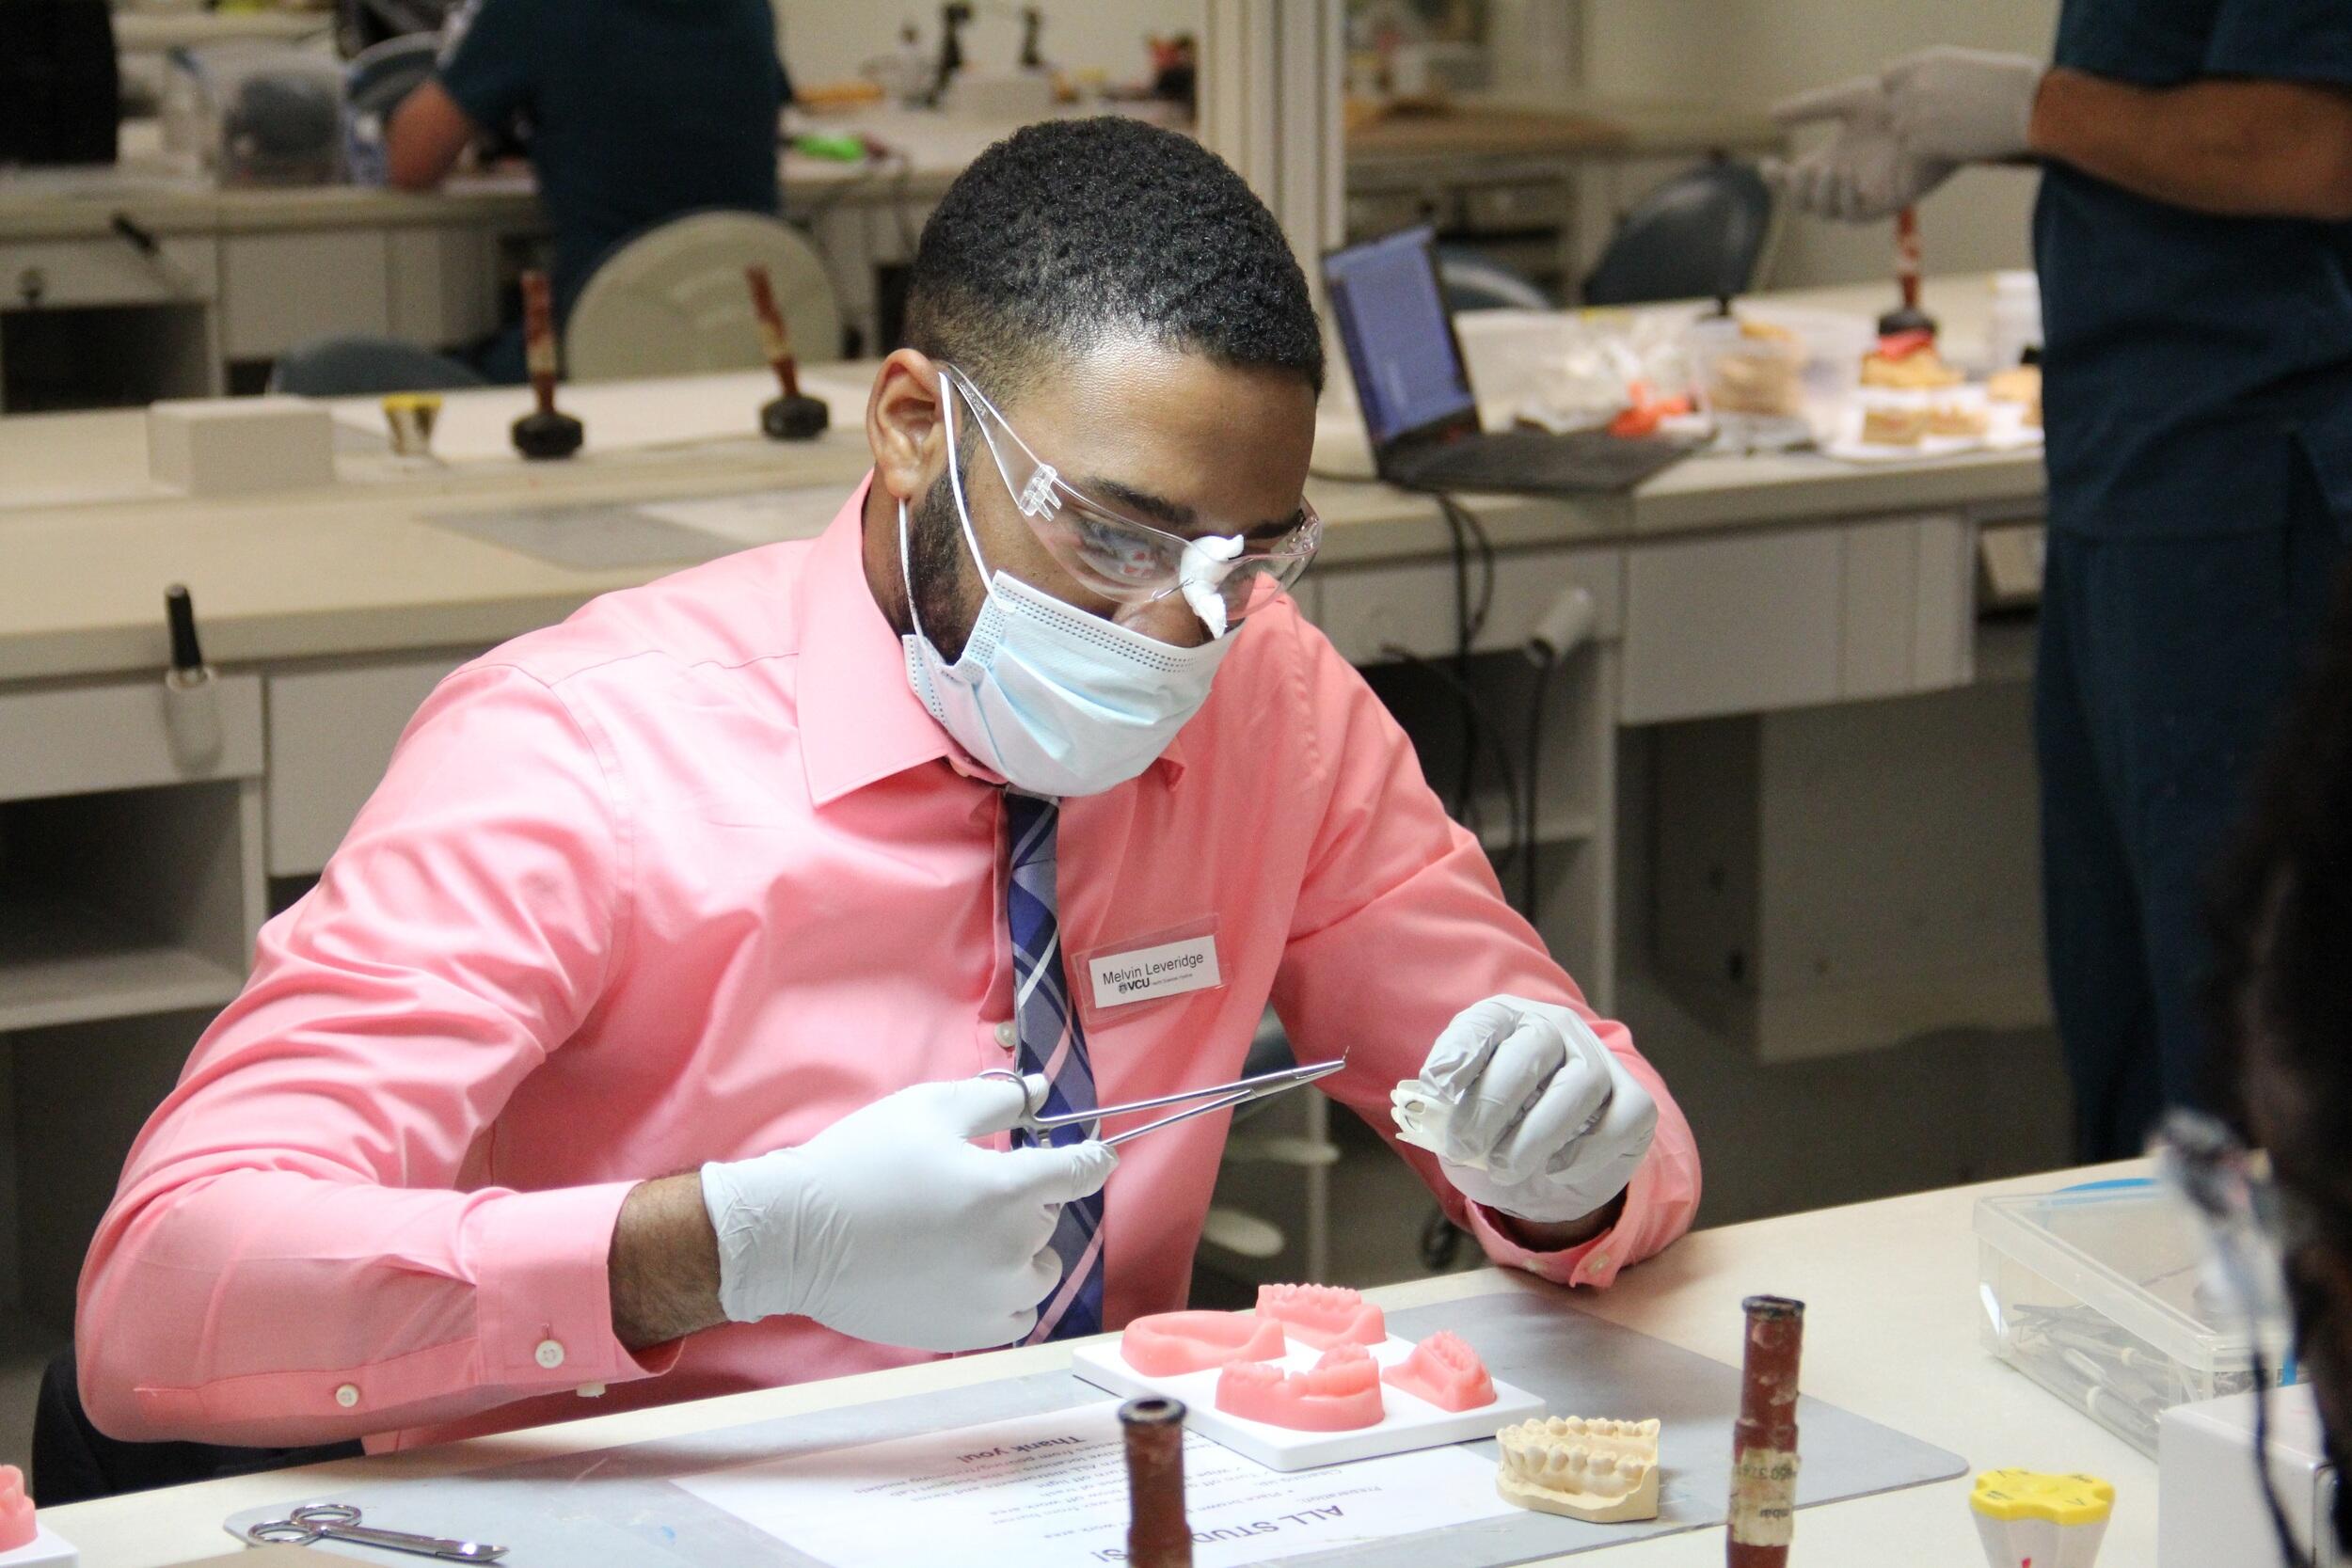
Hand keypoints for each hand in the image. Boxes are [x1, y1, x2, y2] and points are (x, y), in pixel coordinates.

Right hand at [699, 1077, 1115, 1350]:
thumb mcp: (929, 1109)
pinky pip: (1017, 1314)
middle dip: (1027, 1199)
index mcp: (1008, 1191)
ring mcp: (992, 1298)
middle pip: (1049, 1218)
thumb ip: (997, 1100)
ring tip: (973, 1234)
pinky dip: (1006, 1293)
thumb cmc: (863, 1161)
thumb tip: (1041, 1092)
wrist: (797, 1237)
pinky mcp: (969, 1332)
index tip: (1099, 1155)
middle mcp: (1011, 1250)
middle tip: (976, 1187)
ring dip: (1022, 1249)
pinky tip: (969, 1274)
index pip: (1079, 1172)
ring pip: (1039, 1270)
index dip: (1093, 1159)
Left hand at [1414, 994, 1655, 1224]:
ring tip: (1503, 1167)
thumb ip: (1443, 1111)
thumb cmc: (1494, 1130)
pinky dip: (1583, 1152)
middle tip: (1465, 1146)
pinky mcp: (1635, 1103)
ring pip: (1579, 1084)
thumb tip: (1430, 1106)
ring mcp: (1600, 1061)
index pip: (1485, 1022)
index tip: (1438, 1087)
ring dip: (1534, 1134)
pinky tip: (1553, 1169)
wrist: (1545, 1165)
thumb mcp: (1458, 1118)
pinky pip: (1619, 1122)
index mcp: (1506, 1019)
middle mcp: (1556, 1027)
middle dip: (1493, 1103)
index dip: (1461, 1051)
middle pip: (1533, 1047)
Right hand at [1767, 48, 2042, 221]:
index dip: (1777, 179)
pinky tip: (1845, 176)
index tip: (1768, 165)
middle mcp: (1846, 181)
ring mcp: (1865, 194)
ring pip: (1825, 213)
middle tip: (1796, 171)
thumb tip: (1770, 114)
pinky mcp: (1886, 202)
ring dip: (1818, 195)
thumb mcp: (1847, 100)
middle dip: (1794, 191)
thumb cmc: (1897, 103)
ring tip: (1826, 170)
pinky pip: (1853, 215)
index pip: (1796, 180)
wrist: (1936, 111)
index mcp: (1833, 160)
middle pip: (1805, 202)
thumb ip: (1810, 108)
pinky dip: (1843, 199)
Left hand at [1881, 47, 2043, 165]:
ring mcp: (1917, 113)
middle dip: (1910, 117)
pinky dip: (1929, 151)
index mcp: (1927, 62)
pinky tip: (1956, 143)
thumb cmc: (2008, 86)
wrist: (2029, 106)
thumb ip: (1932, 78)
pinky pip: (1912, 150)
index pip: (1887, 77)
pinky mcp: (1923, 140)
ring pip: (1900, 131)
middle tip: (1942, 122)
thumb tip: (1910, 94)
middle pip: (1891, 108)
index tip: (1919, 100)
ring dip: (1919, 136)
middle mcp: (1916, 85)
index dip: (1899, 92)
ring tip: (1953, 132)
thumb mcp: (1965, 68)